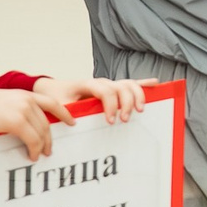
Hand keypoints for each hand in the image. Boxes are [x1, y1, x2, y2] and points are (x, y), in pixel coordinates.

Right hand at [0, 85, 79, 159]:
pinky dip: (34, 150)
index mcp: (24, 94)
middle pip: (47, 123)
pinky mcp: (16, 121)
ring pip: (42, 133)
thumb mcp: (2, 102)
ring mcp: (23, 110)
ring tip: (40, 155)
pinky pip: (33, 140)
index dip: (64, 113)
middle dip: (50, 138)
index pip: (51, 103)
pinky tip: (31, 155)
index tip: (72, 122)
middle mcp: (27, 100)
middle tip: (49, 150)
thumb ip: (15, 108)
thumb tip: (22, 124)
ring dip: (42, 146)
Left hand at [32, 76, 151, 121]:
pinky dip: (143, 84)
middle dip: (127, 103)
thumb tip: (75, 124)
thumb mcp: (59, 106)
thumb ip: (67, 112)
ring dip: (138, 96)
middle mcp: (100, 82)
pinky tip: (155, 84)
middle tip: (125, 120)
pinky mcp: (112, 88)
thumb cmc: (56, 98)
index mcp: (88, 85)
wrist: (51, 89)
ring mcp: (108, 84)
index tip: (111, 120)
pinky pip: (130, 84)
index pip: (105, 90)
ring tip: (140, 110)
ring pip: (129, 84)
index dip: (111, 105)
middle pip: (121, 87)